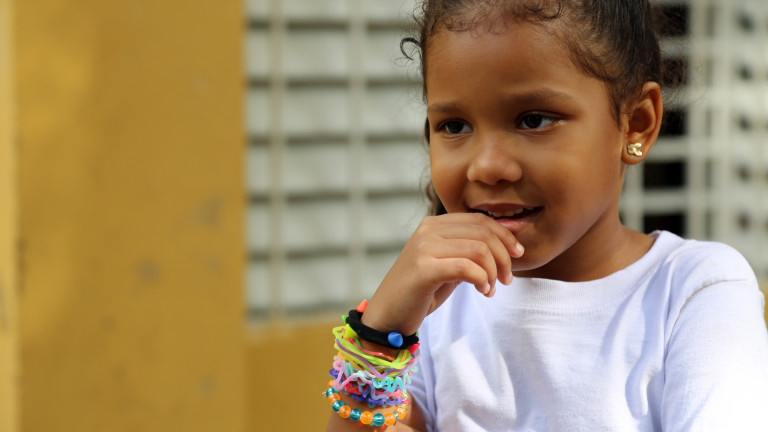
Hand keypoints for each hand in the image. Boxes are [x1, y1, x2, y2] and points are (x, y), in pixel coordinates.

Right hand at [361, 212, 524, 336]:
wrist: (388, 315)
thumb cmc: (421, 291)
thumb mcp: (448, 265)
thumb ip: (470, 252)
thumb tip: (508, 243)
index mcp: (434, 225)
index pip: (480, 220)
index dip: (505, 235)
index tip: (518, 254)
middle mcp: (428, 230)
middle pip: (483, 233)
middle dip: (504, 256)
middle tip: (507, 279)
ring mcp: (424, 248)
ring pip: (478, 249)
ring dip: (494, 271)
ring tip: (492, 288)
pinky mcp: (423, 269)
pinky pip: (467, 267)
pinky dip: (483, 280)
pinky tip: (483, 291)